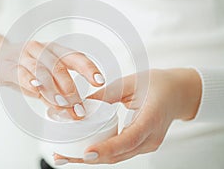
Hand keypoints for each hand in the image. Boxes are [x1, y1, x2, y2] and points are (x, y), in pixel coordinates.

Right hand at [0, 33, 104, 118]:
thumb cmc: (23, 69)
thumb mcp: (42, 81)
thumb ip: (55, 94)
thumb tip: (73, 112)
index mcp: (53, 51)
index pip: (75, 57)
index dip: (88, 68)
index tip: (100, 81)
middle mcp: (40, 50)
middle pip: (60, 66)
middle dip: (71, 88)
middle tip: (78, 108)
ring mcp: (23, 55)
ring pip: (42, 70)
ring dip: (53, 89)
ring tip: (62, 104)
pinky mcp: (7, 65)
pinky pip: (21, 72)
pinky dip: (30, 81)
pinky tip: (36, 90)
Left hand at [54, 68, 201, 163]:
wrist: (178, 93)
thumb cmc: (158, 84)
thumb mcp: (132, 82)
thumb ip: (107, 94)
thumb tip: (81, 105)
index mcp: (151, 118)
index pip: (129, 139)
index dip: (107, 148)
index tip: (87, 153)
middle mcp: (150, 138)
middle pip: (118, 155)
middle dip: (88, 159)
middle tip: (62, 157)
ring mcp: (147, 144)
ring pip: (116, 158)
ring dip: (91, 159)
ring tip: (66, 156)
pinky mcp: (141, 145)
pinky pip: (119, 153)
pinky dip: (100, 154)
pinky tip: (84, 152)